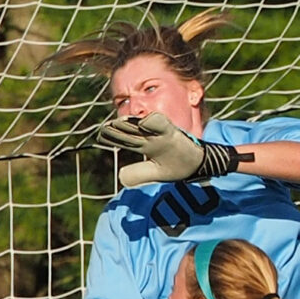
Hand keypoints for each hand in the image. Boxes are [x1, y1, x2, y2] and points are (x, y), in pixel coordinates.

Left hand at [96, 112, 232, 187]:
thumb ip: (138, 174)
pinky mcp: (173, 133)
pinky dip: (153, 122)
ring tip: (118, 122)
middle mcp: (151, 136)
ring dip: (131, 124)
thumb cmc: (176, 165)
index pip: (124, 139)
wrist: (199, 164)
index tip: (100, 135)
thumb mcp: (155, 173)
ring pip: (143, 125)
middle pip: (130, 131)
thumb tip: (120, 176)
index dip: (112, 137)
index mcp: (145, 145)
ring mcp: (162, 133)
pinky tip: (143, 122)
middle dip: (117, 129)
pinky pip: (162, 124)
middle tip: (104, 126)